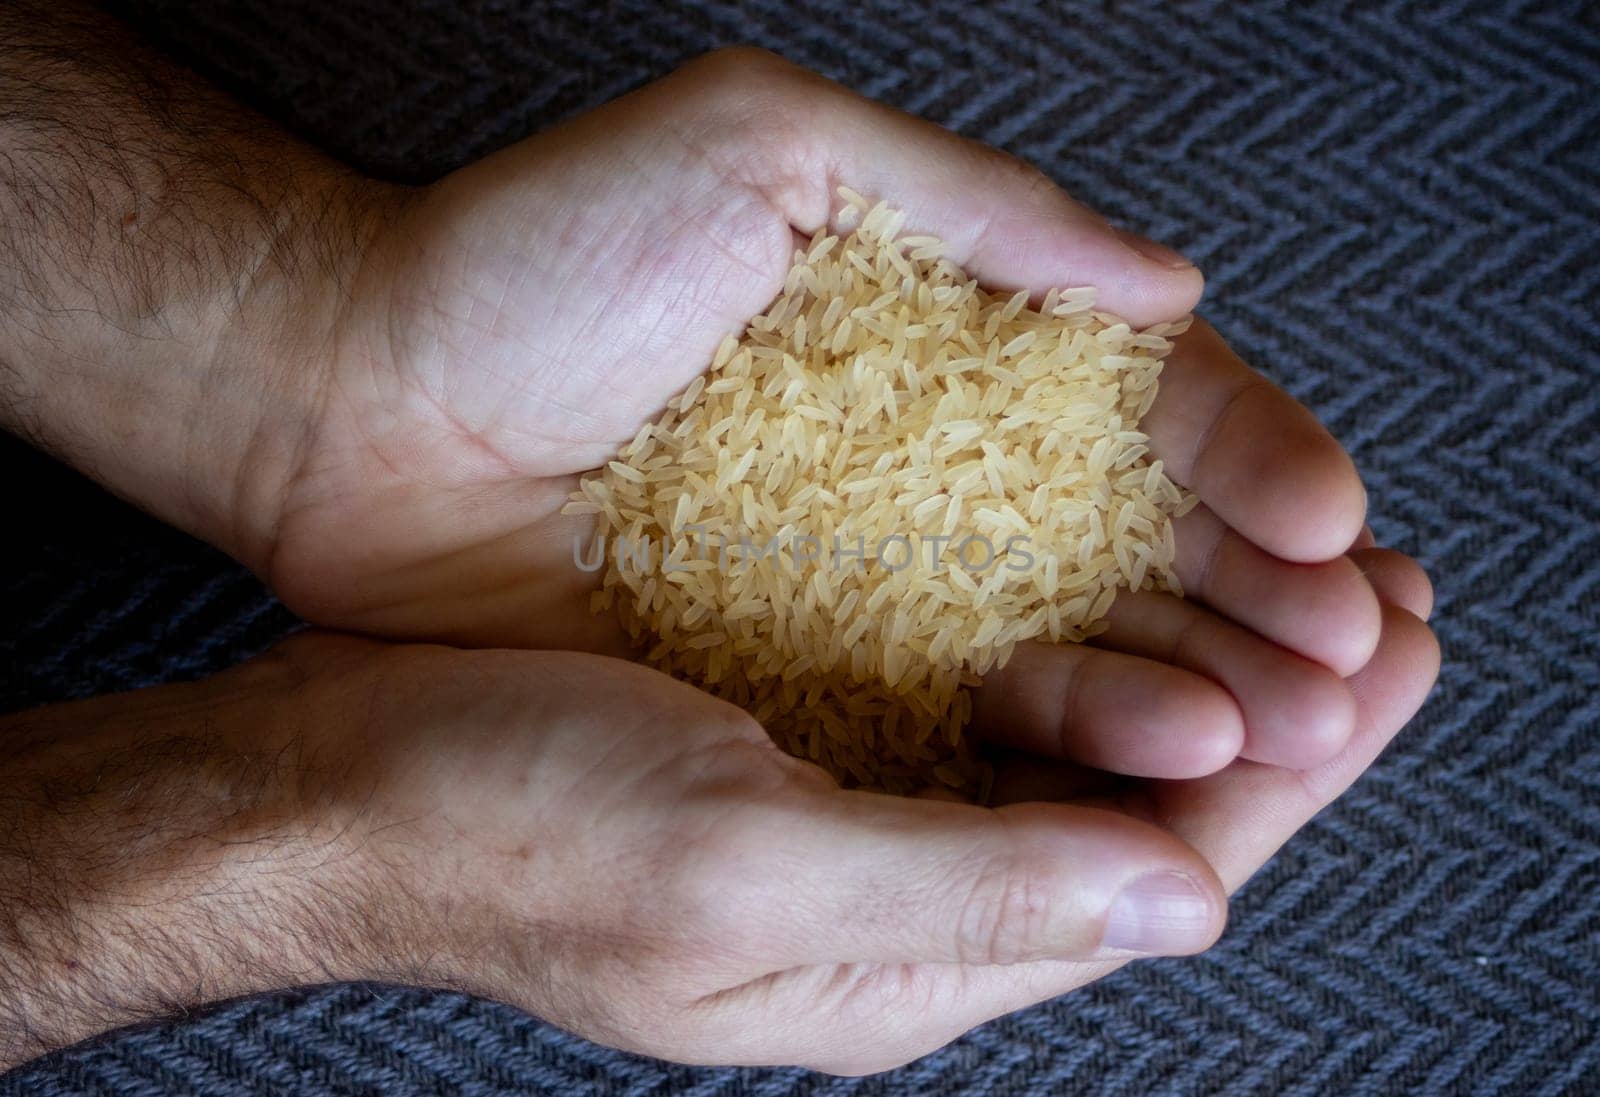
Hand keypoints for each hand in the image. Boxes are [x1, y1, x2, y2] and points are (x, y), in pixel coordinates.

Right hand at [0, 618, 1434, 1073]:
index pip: (1157, 875)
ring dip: (1188, 668)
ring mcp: (849, 833)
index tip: (1394, 652)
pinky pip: (981, 718)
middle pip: (1140, 818)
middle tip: (1384, 599)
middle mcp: (896, 909)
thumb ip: (964, 894)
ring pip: (1073, 763)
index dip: (1297, 767)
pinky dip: (1076, 650)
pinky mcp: (803, 760)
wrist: (331, 781)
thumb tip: (1176, 907)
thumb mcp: (736, 869)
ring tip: (1289, 583)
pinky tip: (1115, 588)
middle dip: (1278, 712)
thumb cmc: (502, 824)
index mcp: (898, 963)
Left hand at [264, 49, 1393, 774]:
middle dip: (1257, 595)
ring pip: (1074, 639)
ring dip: (1194, 678)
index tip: (1329, 520)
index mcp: (945, 339)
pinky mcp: (811, 676)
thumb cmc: (539, 257)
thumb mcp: (760, 147)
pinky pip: (960, 719)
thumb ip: (975, 204)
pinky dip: (1062, 745)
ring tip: (1292, 722)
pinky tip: (1155, 769)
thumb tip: (1170, 283)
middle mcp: (932, 471)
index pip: (1141, 405)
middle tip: (1355, 655)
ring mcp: (878, 584)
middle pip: (1136, 538)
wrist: (365, 409)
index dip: (1247, 458)